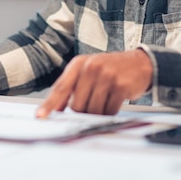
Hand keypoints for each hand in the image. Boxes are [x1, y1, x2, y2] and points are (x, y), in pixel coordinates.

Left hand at [36, 49, 152, 117]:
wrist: (140, 63)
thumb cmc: (110, 70)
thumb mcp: (88, 71)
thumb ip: (71, 87)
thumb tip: (56, 109)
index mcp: (78, 64)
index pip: (60, 88)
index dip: (49, 104)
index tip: (40, 116)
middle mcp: (91, 68)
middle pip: (76, 105)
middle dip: (83, 110)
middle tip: (94, 101)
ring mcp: (106, 76)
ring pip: (92, 110)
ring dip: (98, 112)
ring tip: (105, 99)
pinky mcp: (120, 86)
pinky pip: (109, 111)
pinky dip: (111, 111)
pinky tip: (115, 100)